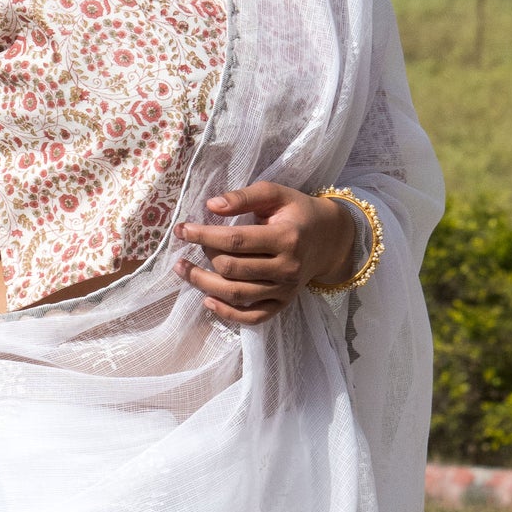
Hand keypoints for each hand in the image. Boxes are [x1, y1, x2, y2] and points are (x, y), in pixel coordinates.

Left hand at [175, 182, 357, 325]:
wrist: (330, 239)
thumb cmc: (297, 212)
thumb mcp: (275, 194)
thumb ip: (244, 197)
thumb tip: (211, 205)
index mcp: (286, 237)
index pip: (235, 240)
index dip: (203, 235)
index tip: (182, 230)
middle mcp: (287, 268)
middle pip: (232, 269)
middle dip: (204, 256)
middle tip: (191, 245)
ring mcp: (285, 290)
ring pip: (236, 294)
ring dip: (203, 284)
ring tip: (183, 270)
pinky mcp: (283, 304)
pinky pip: (252, 317)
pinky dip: (227, 314)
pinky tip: (207, 300)